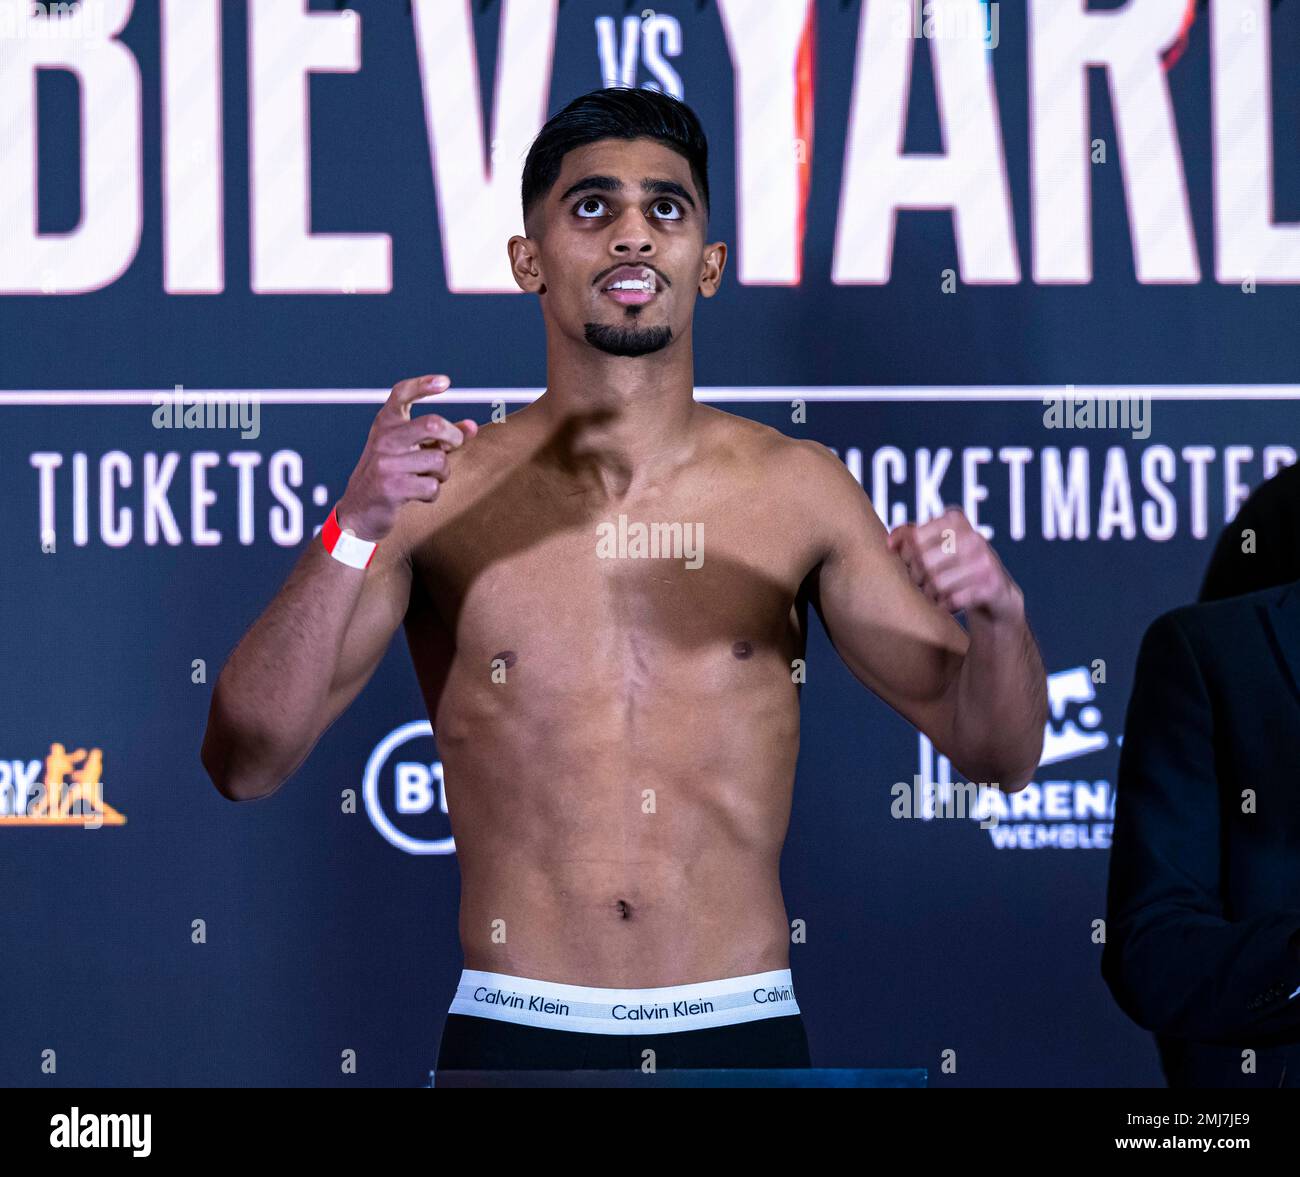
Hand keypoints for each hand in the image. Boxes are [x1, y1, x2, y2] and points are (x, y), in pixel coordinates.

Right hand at [336, 375, 478, 540]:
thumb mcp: (411, 450)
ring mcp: (385, 462)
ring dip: (442, 474)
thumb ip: (440, 437)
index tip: (445, 383)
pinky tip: (417, 494)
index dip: (423, 385)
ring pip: (438, 461)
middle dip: (453, 437)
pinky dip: (432, 494)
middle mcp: (384, 438)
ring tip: (426, 478)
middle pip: (432, 424)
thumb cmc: (392, 474)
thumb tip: (472, 427)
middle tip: (453, 446)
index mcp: (386, 423)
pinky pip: (432, 487)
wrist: (360, 510)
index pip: (401, 394)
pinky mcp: (391, 487)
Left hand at [886, 505, 1022, 621]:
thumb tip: (889, 543)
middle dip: (915, 578)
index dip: (904, 555)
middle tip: (918, 585)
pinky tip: (945, 605)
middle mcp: (973, 536)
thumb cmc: (954, 564)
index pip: (914, 537)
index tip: (906, 565)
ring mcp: (985, 560)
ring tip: (930, 596)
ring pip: (937, 582)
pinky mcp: (992, 585)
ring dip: (929, 594)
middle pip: (924, 561)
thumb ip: (910, 535)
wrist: (995, 591)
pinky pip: (954, 599)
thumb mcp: (935, 543)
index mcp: (954, 520)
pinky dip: (945, 606)